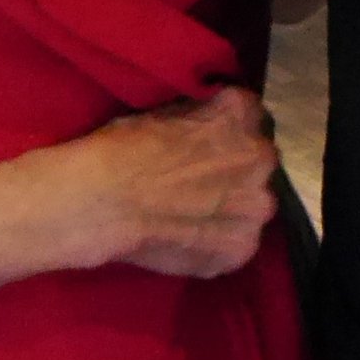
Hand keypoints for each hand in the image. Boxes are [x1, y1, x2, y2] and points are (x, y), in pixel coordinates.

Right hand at [0, 87, 278, 300]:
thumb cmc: (123, 148)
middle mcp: (258, 158)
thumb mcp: (165, 111)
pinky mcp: (242, 249)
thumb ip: (200, 116)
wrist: (100, 202)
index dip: (225, 129)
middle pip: (255, 161)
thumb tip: (208, 117)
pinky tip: (188, 238)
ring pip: (252, 204)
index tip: (206, 142)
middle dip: (233, 168)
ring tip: (192, 214)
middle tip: (197, 180)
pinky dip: (218, 242)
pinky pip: (237, 242)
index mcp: (240, 114)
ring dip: (231, 207)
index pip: (248, 115)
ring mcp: (255, 208)